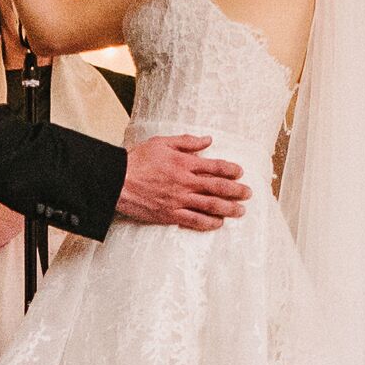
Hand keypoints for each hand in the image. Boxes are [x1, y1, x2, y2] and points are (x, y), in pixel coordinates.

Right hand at [115, 131, 245, 230]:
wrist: (116, 181)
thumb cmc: (137, 160)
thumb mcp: (162, 143)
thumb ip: (186, 142)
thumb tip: (207, 140)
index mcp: (184, 163)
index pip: (214, 166)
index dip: (230, 169)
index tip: (240, 172)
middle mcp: (185, 183)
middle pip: (218, 187)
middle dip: (236, 191)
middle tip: (248, 193)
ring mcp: (178, 200)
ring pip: (210, 206)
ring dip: (228, 209)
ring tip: (240, 211)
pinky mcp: (170, 215)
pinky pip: (194, 221)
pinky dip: (208, 223)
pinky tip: (218, 223)